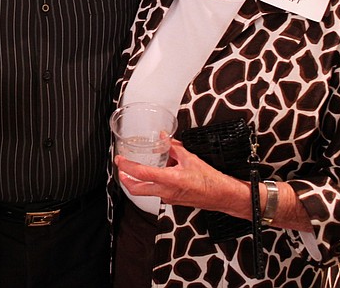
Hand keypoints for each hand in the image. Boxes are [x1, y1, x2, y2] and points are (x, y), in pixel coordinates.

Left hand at [115, 139, 245, 214]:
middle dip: (124, 179)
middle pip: (136, 190)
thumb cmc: (209, 180)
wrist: (220, 195)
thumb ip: (173, 147)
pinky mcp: (171, 201)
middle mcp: (166, 192)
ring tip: (135, 170)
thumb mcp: (190, 158)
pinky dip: (151, 184)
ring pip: (144, 192)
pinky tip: (156, 175)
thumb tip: (163, 137)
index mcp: (170, 180)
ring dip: (137, 182)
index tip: (119, 159)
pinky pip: (155, 192)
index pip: (141, 174)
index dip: (126, 166)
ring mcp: (167, 198)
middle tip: (120, 168)